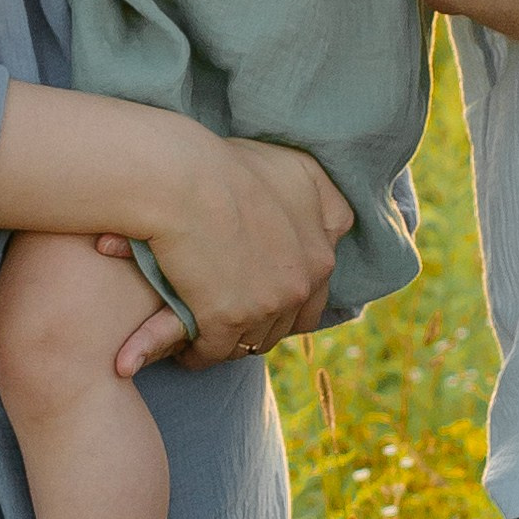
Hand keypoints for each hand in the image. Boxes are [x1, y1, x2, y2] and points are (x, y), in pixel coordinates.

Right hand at [126, 135, 351, 370]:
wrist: (183, 178)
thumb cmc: (229, 165)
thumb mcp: (299, 170)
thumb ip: (322, 201)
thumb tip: (336, 226)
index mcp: (323, 248)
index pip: (316, 289)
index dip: (291, 292)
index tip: (266, 290)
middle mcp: (306, 278)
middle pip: (289, 319)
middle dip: (264, 321)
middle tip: (234, 315)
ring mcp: (270, 303)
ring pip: (255, 339)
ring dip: (234, 341)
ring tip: (209, 335)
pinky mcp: (229, 321)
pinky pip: (215, 351)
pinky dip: (199, 353)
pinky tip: (185, 349)